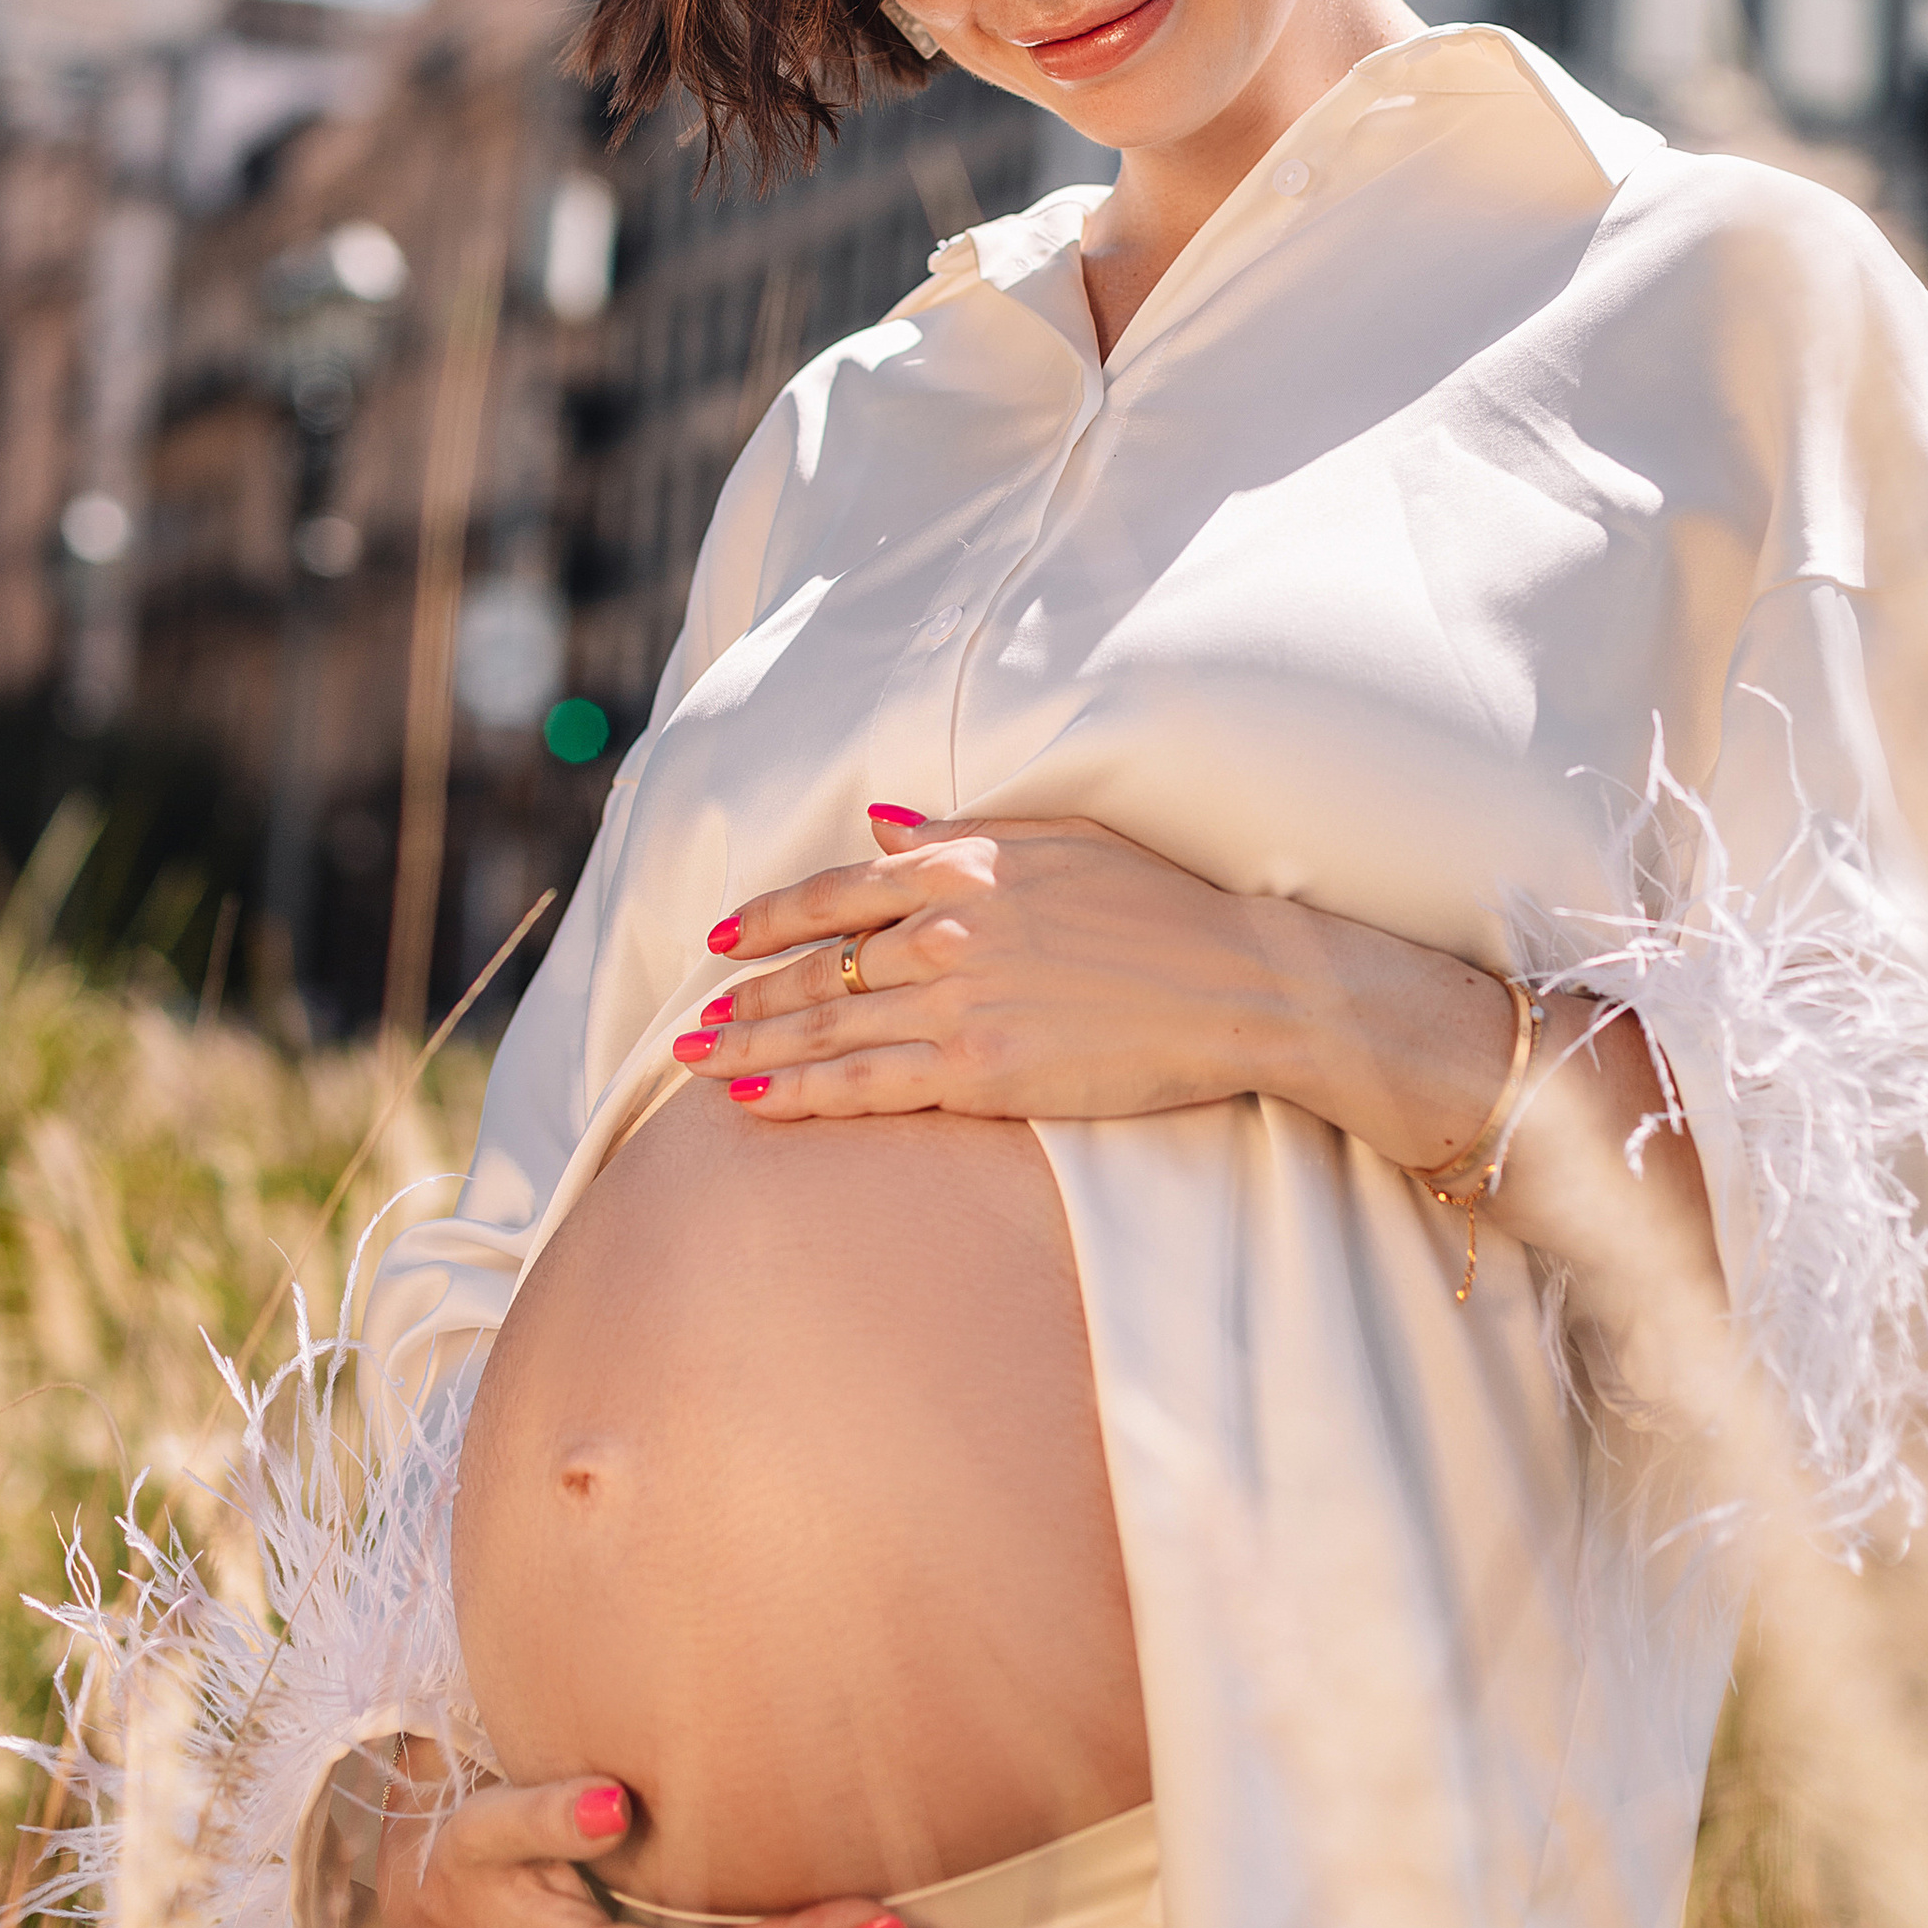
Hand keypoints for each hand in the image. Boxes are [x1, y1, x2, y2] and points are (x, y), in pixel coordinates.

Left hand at [676, 809, 1281, 1123]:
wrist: (1237, 981)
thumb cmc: (1160, 906)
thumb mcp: (1061, 839)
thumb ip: (960, 836)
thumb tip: (883, 824)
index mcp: (965, 865)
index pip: (837, 890)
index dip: (771, 918)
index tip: (723, 937)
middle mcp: (947, 929)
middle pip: (817, 967)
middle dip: (744, 996)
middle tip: (690, 1020)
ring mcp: (960, 1002)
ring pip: (826, 1029)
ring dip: (751, 1046)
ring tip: (696, 1062)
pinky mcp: (982, 1069)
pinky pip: (867, 1085)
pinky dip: (801, 1093)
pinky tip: (755, 1102)